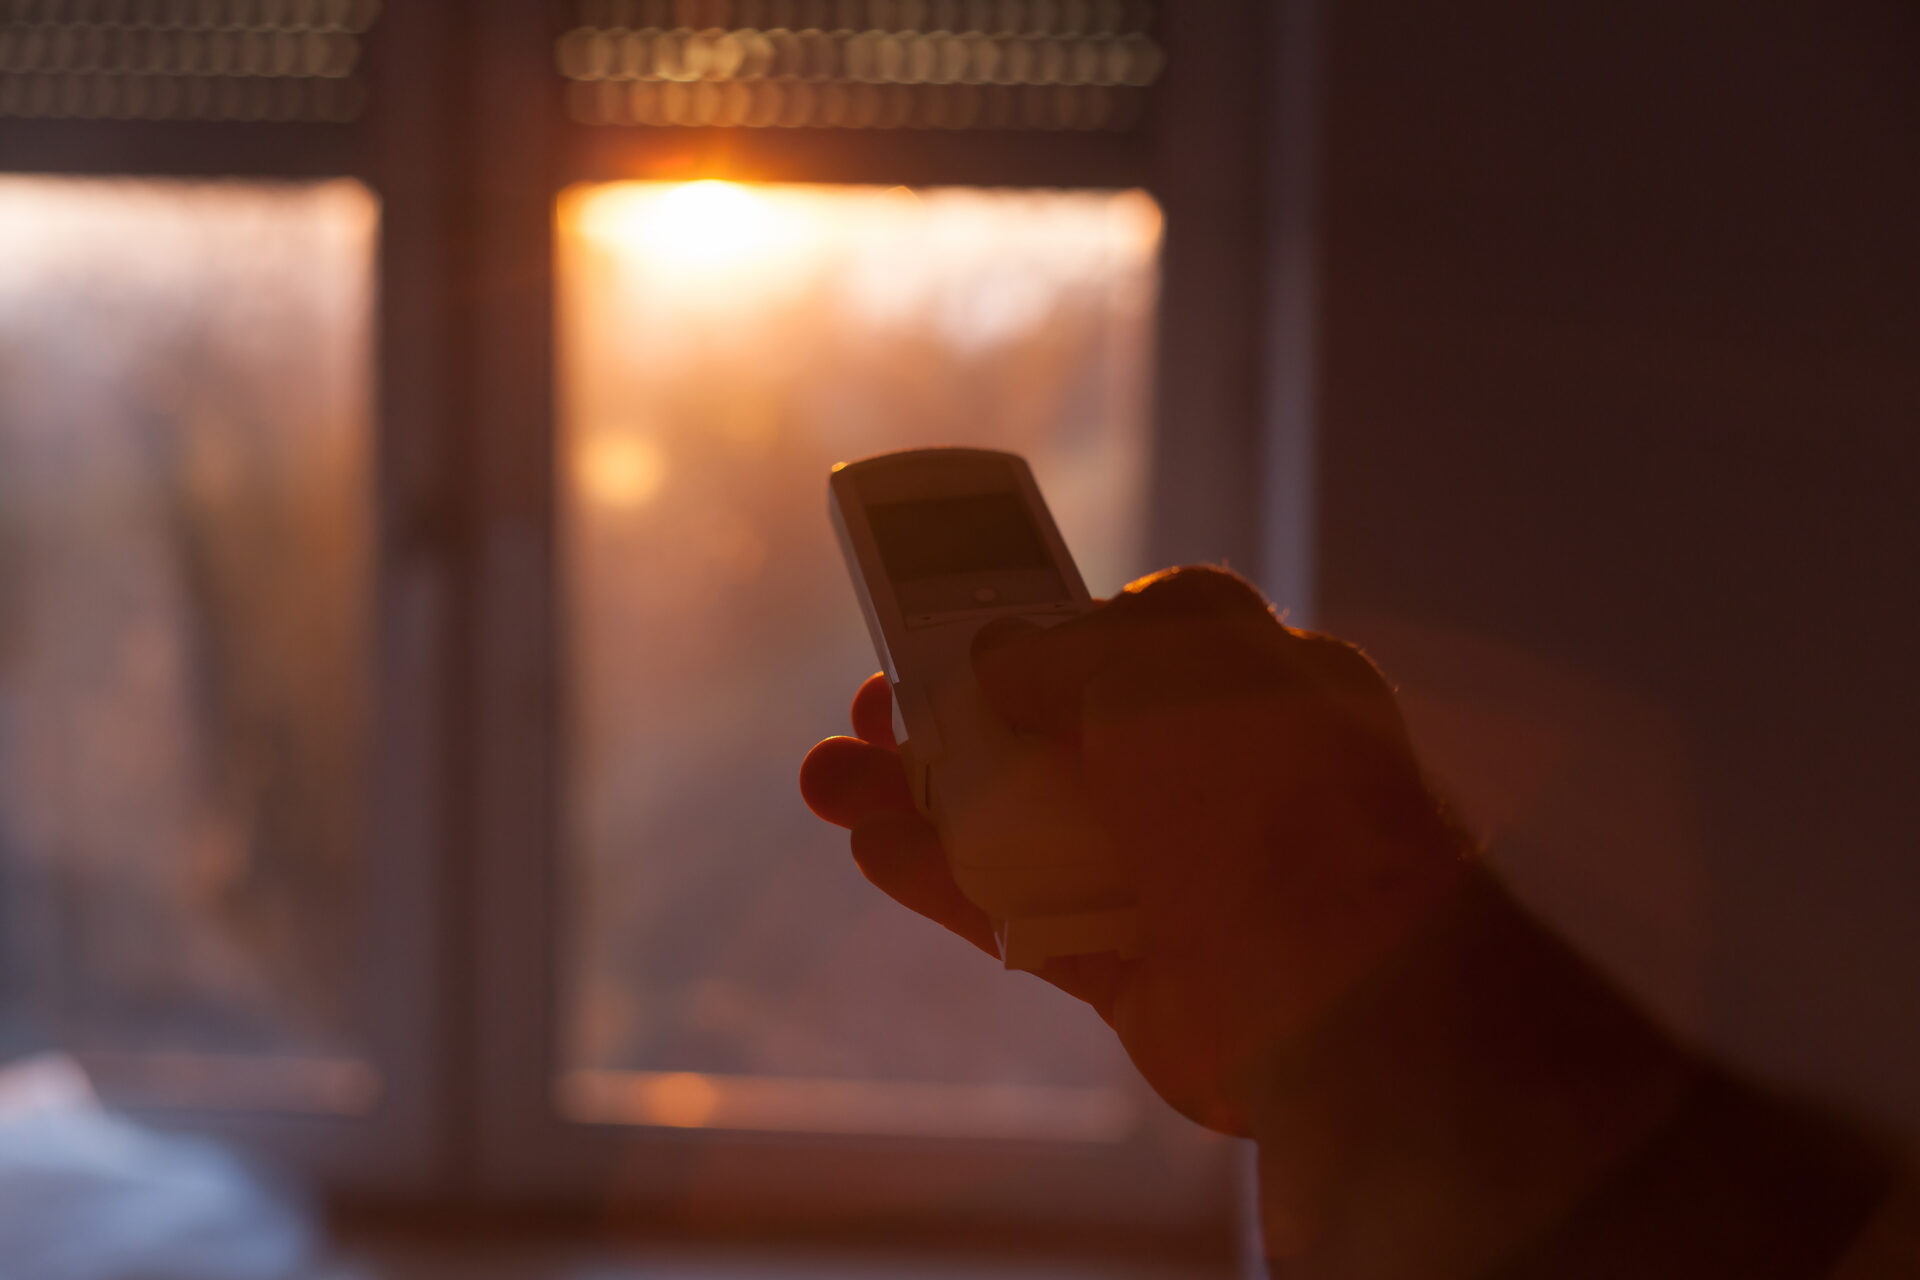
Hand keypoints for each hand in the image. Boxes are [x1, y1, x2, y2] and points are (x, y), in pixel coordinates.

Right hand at [799, 566, 1471, 1135]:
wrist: (1343, 984)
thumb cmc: (1266, 787)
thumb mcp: (1161, 658)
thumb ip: (1067, 648)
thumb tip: (997, 659)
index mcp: (1249, 678)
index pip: (1127, 639)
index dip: (1035, 629)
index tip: (952, 623)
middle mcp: (1215, 773)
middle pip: (1058, 734)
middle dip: (954, 717)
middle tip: (871, 704)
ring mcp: (1175, 873)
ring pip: (1027, 826)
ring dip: (924, 798)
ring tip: (831, 779)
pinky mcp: (1139, 967)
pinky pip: (1023, 914)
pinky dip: (947, 880)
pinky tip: (874, 845)